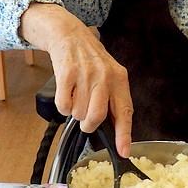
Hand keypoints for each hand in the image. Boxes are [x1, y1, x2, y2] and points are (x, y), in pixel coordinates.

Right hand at [21, 3, 133, 156]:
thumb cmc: (91, 60)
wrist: (70, 35)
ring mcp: (85, 75)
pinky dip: (63, 106)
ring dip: (75, 111)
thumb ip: (113, 99)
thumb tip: (116, 131)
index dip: (125, 134)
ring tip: (76, 95)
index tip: (124, 152)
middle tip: (86, 120)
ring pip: (78, 113)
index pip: (125, 111)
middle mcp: (104, 76)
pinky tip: (66, 92)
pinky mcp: (66, 74)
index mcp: (119, 79)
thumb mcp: (110, 75)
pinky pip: (63, 105)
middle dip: (89, 124)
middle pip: (97, 116)